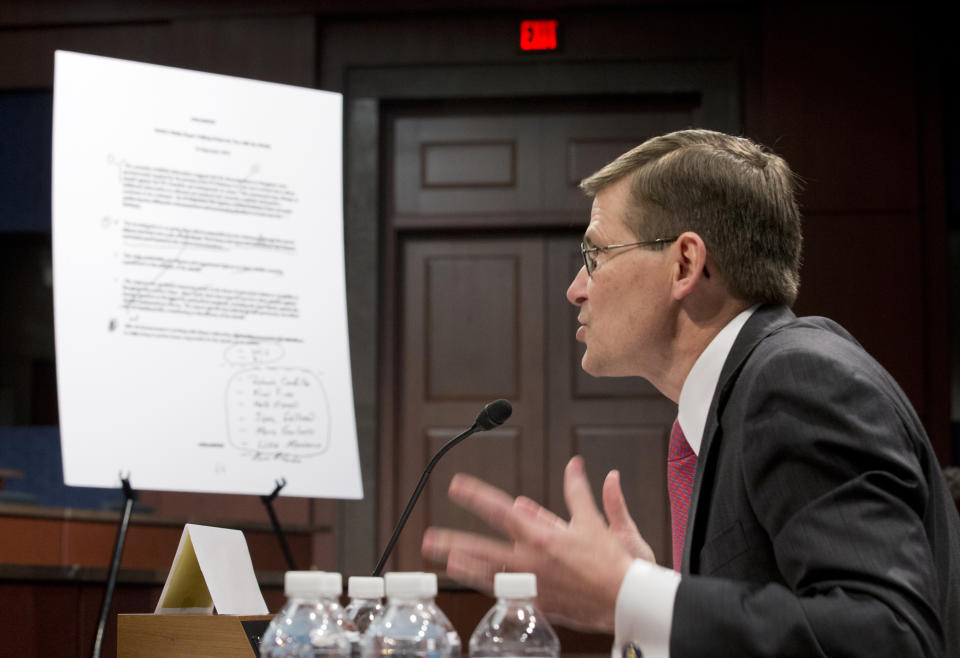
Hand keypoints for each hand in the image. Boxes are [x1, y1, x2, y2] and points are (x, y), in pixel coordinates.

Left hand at [422, 456, 653, 631]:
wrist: (625, 600)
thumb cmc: (613, 561)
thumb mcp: (595, 521)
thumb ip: (580, 492)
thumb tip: (574, 466)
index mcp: (541, 536)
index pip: (500, 510)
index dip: (476, 496)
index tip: (457, 486)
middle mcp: (530, 561)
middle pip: (482, 550)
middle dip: (453, 542)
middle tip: (430, 539)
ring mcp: (531, 585)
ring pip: (490, 575)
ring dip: (465, 568)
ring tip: (445, 563)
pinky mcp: (538, 604)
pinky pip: (509, 593)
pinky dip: (495, 587)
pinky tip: (481, 584)